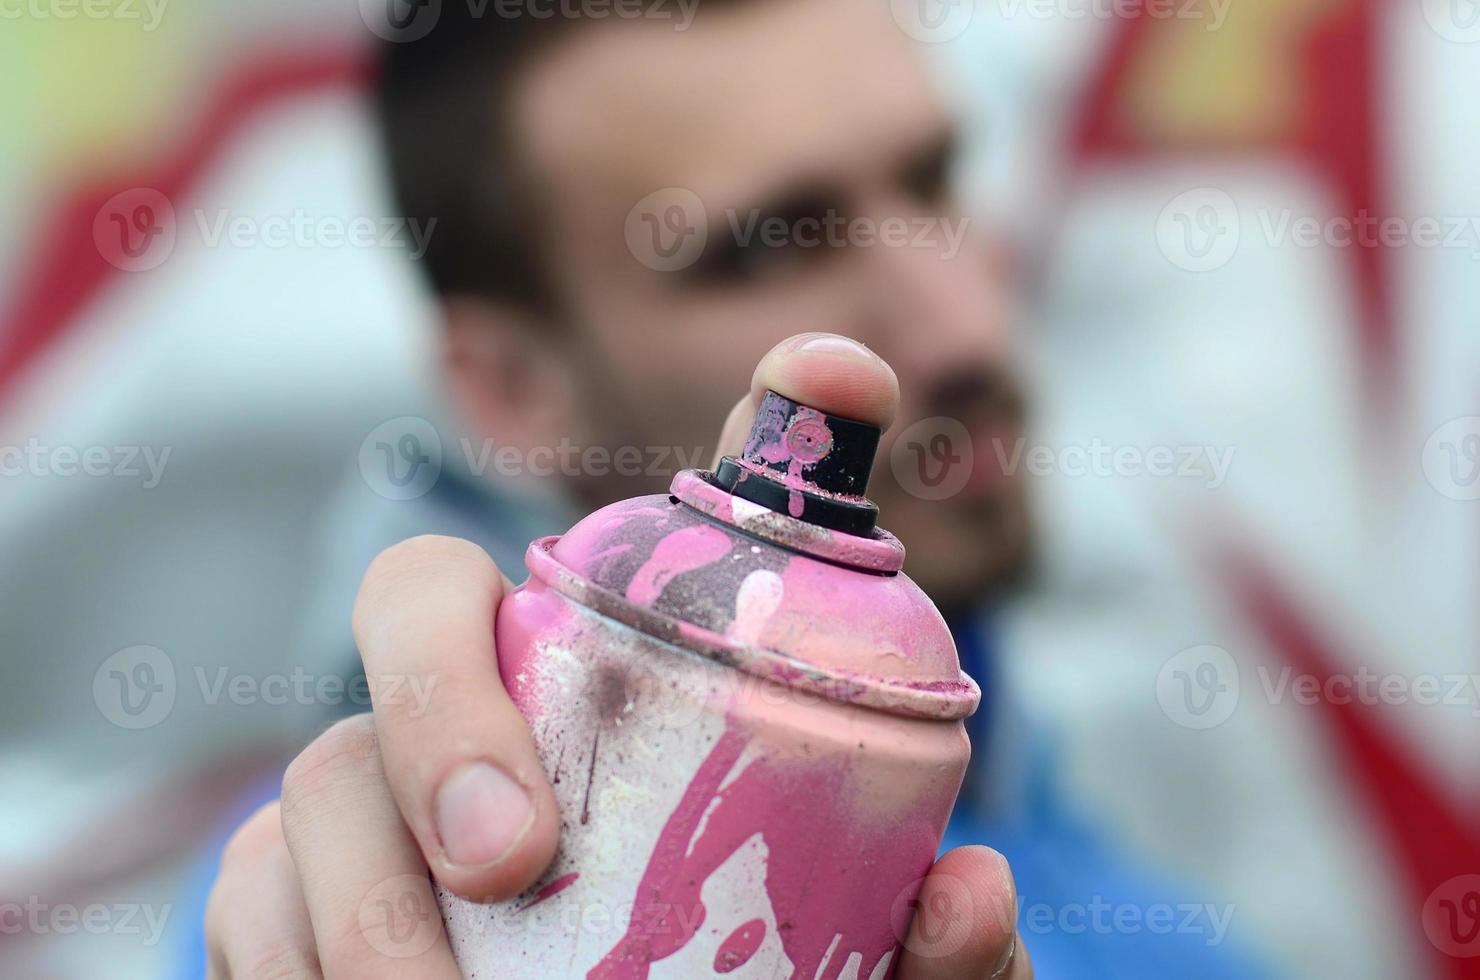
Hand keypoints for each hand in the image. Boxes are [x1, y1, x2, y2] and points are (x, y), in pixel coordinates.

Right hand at [204, 333, 1030, 978]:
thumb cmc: (796, 965)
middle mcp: (422, 759)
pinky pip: (250, 956)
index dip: (437, 679)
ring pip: (269, 873)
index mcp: (543, 690)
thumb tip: (972, 886)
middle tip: (486, 946)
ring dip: (343, 959)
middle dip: (378, 875)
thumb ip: (921, 911)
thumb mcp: (865, 932)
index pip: (432, 602)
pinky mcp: (295, 944)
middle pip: (331, 758)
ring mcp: (344, 860)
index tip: (515, 838)